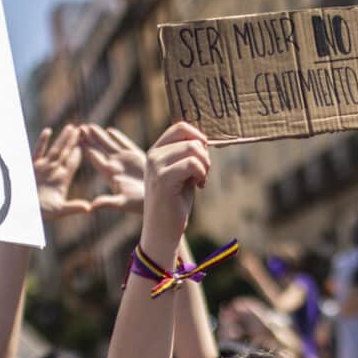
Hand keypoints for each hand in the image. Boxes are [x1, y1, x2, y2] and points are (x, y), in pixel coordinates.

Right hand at [33, 124, 89, 221]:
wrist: (24, 212)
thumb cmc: (41, 213)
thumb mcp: (60, 210)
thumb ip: (73, 207)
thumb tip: (89, 208)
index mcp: (62, 180)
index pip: (73, 163)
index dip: (81, 152)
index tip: (91, 141)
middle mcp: (54, 171)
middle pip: (66, 153)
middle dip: (75, 141)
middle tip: (84, 129)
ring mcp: (43, 168)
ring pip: (55, 150)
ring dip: (63, 139)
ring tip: (72, 127)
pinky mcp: (32, 167)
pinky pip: (38, 152)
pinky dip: (43, 142)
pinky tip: (48, 130)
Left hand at [80, 124, 146, 214]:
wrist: (161, 199)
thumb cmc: (142, 205)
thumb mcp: (124, 203)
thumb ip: (108, 203)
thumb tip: (92, 206)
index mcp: (110, 174)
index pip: (95, 158)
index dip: (85, 148)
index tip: (74, 139)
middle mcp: (116, 166)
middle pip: (99, 149)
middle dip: (89, 139)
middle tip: (78, 127)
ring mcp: (126, 161)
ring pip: (110, 144)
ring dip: (100, 135)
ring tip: (89, 126)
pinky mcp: (138, 158)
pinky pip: (126, 145)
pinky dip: (118, 137)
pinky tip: (110, 130)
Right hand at [142, 121, 210, 250]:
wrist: (162, 231)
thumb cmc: (174, 203)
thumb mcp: (182, 174)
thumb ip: (188, 156)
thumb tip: (204, 140)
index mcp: (156, 151)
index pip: (180, 127)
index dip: (198, 137)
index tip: (203, 158)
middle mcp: (152, 156)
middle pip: (190, 138)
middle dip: (205, 155)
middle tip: (204, 173)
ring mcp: (156, 166)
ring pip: (193, 148)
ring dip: (205, 165)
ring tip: (201, 180)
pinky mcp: (163, 179)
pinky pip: (192, 164)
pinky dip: (202, 174)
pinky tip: (199, 186)